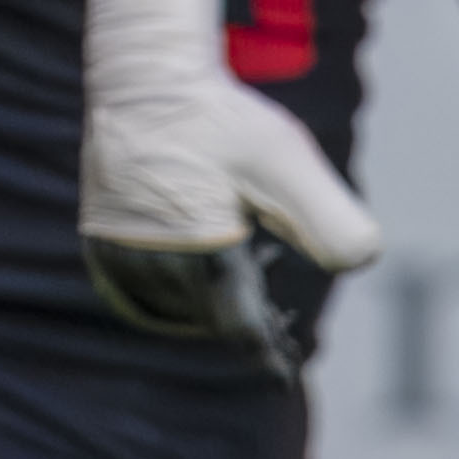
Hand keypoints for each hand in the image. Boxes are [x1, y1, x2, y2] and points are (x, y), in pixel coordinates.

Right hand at [78, 0, 380, 378]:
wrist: (144, 80)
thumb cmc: (221, 120)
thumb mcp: (291, 163)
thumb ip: (334, 221)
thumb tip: (358, 264)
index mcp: (200, 253)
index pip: (240, 328)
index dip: (268, 355)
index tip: (285, 378)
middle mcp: (150, 263)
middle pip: (209, 320)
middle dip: (245, 321)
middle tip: (278, 317)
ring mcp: (117, 255)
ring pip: (173, 311)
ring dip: (209, 306)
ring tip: (242, 270)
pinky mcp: (100, 242)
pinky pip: (136, 297)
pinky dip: (170, 298)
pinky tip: (197, 273)